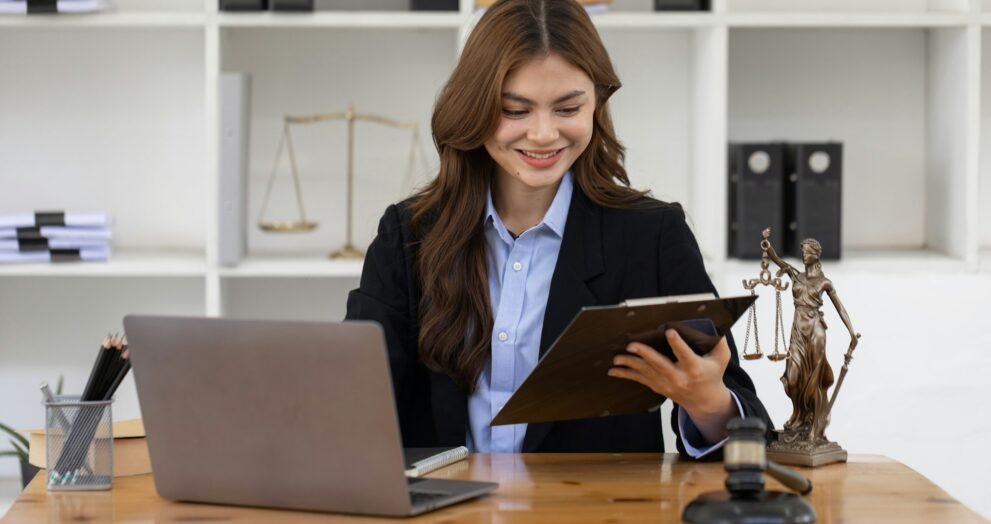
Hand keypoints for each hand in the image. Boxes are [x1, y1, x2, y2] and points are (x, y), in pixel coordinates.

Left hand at [608, 329, 735, 441]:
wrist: (704, 400)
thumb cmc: (712, 375)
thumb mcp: (721, 359)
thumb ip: (719, 344)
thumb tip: (716, 328)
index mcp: (695, 369)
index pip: (685, 355)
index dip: (677, 344)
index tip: (669, 331)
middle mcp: (679, 377)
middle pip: (660, 365)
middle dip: (645, 354)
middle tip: (632, 345)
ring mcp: (666, 384)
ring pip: (646, 373)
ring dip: (630, 364)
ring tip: (617, 358)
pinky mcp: (657, 387)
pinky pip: (639, 380)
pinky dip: (625, 375)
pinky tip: (613, 370)